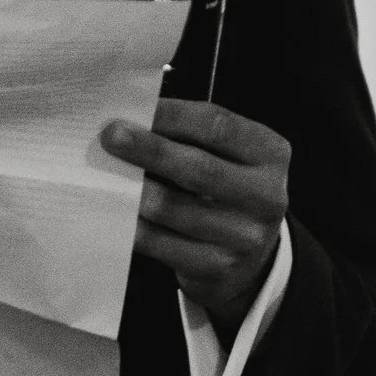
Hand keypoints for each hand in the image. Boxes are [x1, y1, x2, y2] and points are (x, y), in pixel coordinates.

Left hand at [101, 99, 289, 334]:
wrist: (248, 256)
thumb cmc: (224, 188)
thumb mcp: (226, 155)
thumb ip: (190, 136)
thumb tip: (131, 119)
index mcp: (270, 155)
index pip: (218, 126)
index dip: (173, 115)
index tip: (137, 107)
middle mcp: (266, 196)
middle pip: (199, 168)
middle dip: (149, 150)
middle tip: (111, 136)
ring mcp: (245, 237)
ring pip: (175, 209)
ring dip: (134, 190)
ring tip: (105, 174)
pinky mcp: (218, 268)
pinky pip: (162, 244)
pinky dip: (133, 226)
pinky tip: (114, 211)